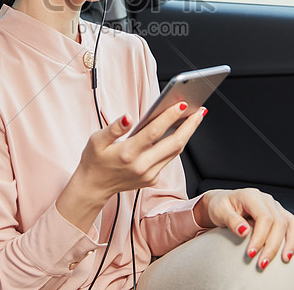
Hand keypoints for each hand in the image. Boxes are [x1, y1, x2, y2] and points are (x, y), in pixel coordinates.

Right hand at [56, 102, 206, 230]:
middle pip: (174, 144)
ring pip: (175, 152)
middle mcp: (141, 166)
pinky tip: (180, 131)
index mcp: (127, 154)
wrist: (93, 188)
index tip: (182, 104)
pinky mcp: (152, 179)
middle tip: (200, 110)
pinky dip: (176, 144)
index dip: (169, 117)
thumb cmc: (94, 161)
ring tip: (195, 116)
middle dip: (190, 125)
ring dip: (187, 133)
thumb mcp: (96, 140)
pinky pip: (169, 159)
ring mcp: (149, 174)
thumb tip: (128, 117)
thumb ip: (114, 128)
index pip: (154, 132)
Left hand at [193, 188, 293, 268]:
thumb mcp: (219, 211)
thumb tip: (244, 231)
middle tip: (262, 263)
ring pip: (291, 223)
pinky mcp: (279, 214)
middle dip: (273, 245)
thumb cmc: (220, 206)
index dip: (260, 237)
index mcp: (251, 196)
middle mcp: (266, 199)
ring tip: (285, 259)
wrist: (222, 203)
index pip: (264, 217)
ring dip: (290, 242)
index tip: (252, 253)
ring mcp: (274, 206)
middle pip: (279, 222)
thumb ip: (231, 220)